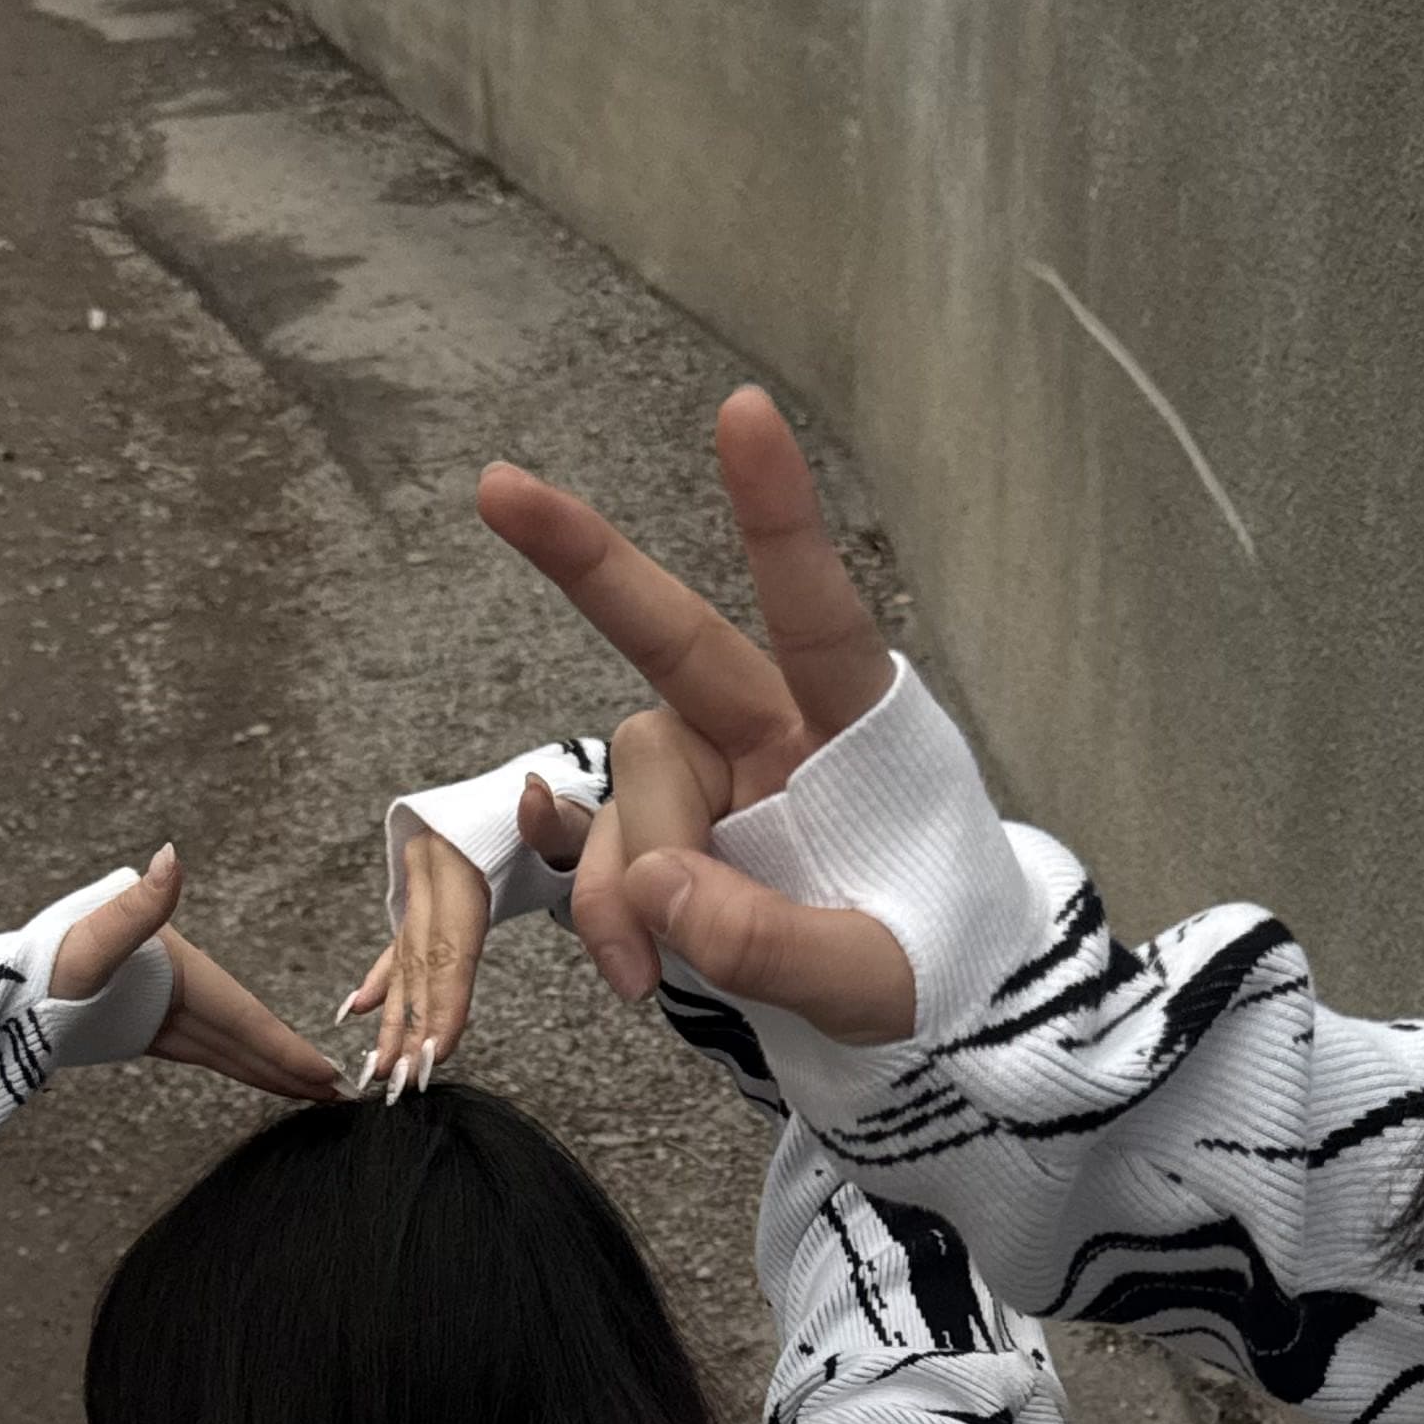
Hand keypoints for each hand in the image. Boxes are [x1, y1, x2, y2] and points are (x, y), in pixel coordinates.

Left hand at [50, 845, 339, 1101]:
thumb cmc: (36, 972)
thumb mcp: (90, 941)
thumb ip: (139, 907)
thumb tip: (171, 858)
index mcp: (174, 965)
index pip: (243, 1016)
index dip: (285, 1047)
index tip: (325, 1074)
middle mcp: (174, 982)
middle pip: (243, 1033)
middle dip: (289, 1065)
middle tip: (337, 1094)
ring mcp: (160, 1005)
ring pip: (226, 1045)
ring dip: (268, 1068)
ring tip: (310, 1092)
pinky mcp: (141, 1026)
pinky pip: (202, 1050)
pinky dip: (234, 1064)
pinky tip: (256, 1074)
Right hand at [477, 386, 919, 1040]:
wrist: (923, 1009)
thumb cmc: (927, 960)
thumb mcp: (875, 981)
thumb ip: (772, 939)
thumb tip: (656, 888)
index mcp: (857, 732)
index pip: (817, 613)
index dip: (778, 518)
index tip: (742, 414)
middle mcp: (775, 732)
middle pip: (670, 643)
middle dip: (584, 560)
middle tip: (496, 488)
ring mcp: (714, 778)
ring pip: (632, 786)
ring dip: (626, 884)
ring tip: (650, 976)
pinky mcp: (672, 835)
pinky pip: (603, 849)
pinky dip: (601, 905)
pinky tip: (628, 967)